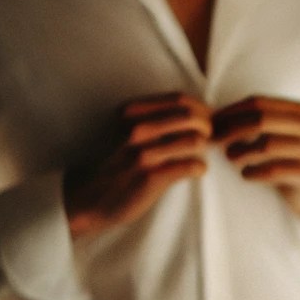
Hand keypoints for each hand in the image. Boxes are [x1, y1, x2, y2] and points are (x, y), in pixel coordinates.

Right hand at [64, 92, 211, 240]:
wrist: (90, 201)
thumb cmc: (120, 165)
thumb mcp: (132, 134)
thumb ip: (159, 120)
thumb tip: (202, 111)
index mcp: (132, 114)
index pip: (180, 99)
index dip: (202, 109)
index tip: (206, 122)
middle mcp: (137, 130)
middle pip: (192, 116)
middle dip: (208, 127)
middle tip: (208, 140)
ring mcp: (143, 154)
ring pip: (195, 141)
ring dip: (204, 150)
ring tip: (197, 156)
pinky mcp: (150, 177)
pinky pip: (191, 166)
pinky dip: (199, 169)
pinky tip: (194, 172)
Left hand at [212, 96, 299, 231]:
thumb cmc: (284, 157)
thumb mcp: (272, 134)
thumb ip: (250, 123)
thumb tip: (210, 119)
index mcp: (298, 111)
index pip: (259, 102)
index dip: (231, 111)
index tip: (211, 124)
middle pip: (262, 120)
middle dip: (232, 130)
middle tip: (214, 142)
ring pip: (268, 145)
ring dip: (241, 152)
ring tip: (230, 158)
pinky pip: (274, 170)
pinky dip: (254, 172)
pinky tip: (246, 174)